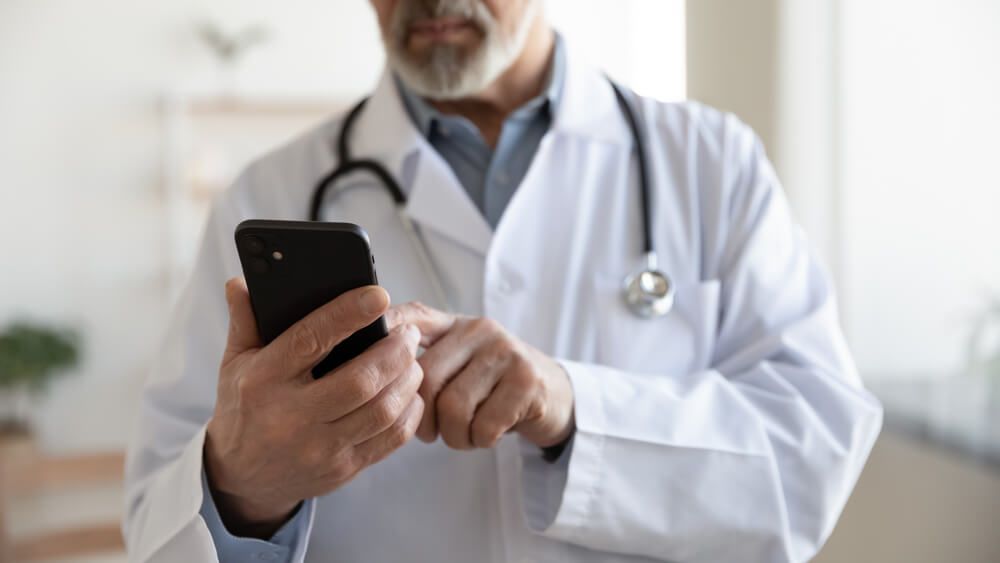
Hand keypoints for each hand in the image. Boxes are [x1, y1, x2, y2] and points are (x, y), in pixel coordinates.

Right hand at [204, 279, 423, 537]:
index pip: (310, 341)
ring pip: (382, 411)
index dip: (348, 315)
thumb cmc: (244, 409)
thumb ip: (244, 322)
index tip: (379, 296)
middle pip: (360, 381)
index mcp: (264, 382)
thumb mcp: (234, 364)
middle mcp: (292, 417)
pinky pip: (390, 439)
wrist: (241, 477)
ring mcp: (320, 448)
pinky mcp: (343, 468)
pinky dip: (410, 411)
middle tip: (408, 333)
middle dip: (395, 351)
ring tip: (412, 359)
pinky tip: (411, 392)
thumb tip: (241, 282)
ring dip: (407, 379)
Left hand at [385, 303, 573, 449]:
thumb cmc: (492, 387)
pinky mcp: (528, 380)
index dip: (385, 331)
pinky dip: (479, 440)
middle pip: (426, 378)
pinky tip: (487, 434)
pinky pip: (484, 424)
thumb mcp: (460, 365)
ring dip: (453, 435)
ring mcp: (506, 352)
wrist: (553, 396)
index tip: (364, 357)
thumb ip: (423, 362)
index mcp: (454, 325)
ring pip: (454, 406)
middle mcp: (479, 330)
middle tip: (431, 432)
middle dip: (423, 418)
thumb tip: (368, 378)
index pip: (412, 317)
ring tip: (464, 434)